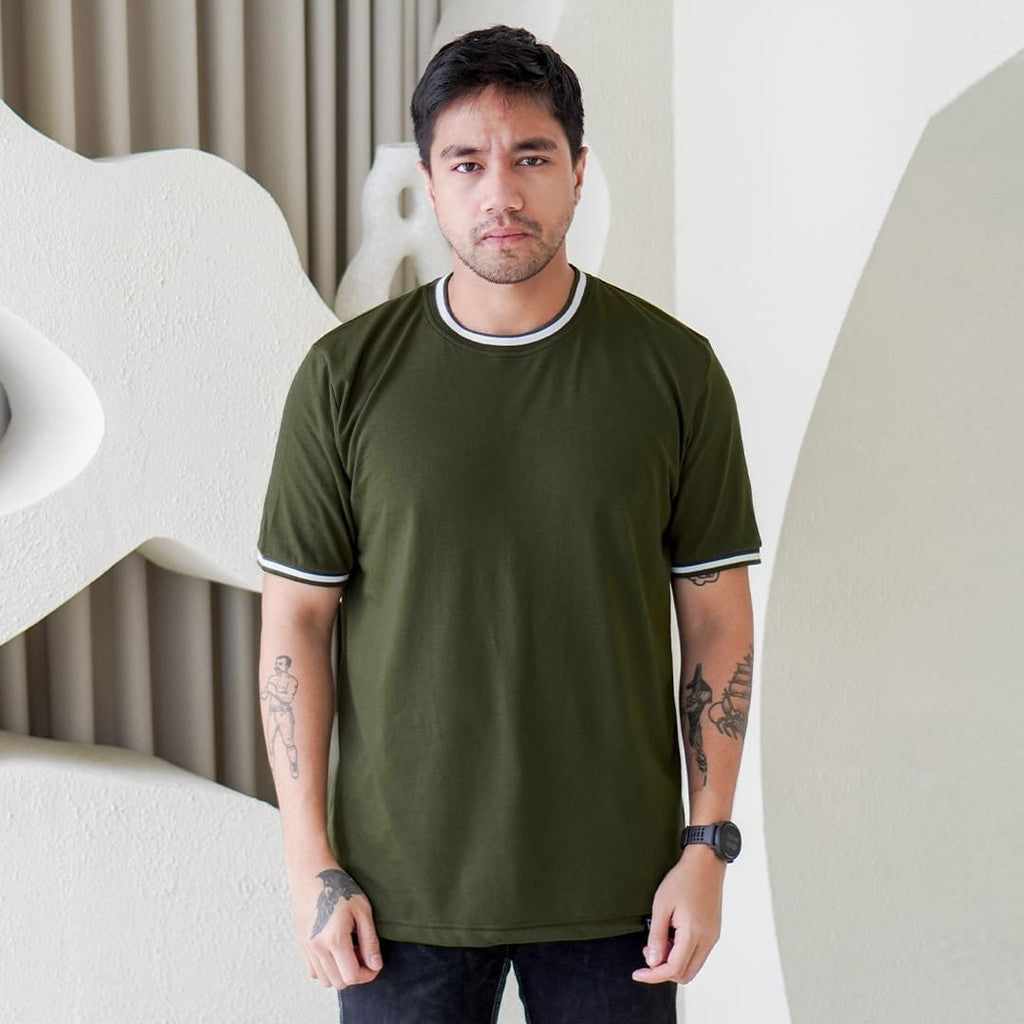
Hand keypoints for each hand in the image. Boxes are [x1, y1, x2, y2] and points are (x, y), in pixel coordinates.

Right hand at [289, 857, 382, 989]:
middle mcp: (317, 948)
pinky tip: (335, 950)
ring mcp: (307, 948)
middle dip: (355, 973)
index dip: (368, 974)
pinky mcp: (301, 944)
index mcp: (334, 939)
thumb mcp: (362, 909)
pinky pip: (313, 971)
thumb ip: (370, 940)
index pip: (352, 976)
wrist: (311, 872)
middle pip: (339, 982)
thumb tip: (375, 965)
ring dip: (340, 972)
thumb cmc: (338, 886)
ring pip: (325, 980)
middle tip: (363, 952)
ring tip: (349, 949)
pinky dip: (326, 969)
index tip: (375, 963)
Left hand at [632, 844, 725, 984]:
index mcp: (694, 934)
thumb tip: (653, 962)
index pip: (673, 969)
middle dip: (663, 970)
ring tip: (659, 940)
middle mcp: (707, 940)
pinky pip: (698, 954)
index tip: (637, 974)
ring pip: (692, 965)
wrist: (706, 863)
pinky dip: (682, 953)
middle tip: (648, 952)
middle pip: (685, 974)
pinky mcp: (713, 932)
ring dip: (673, 961)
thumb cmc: (683, 879)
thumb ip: (657, 937)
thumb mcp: (662, 906)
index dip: (653, 976)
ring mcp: (712, 937)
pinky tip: (671, 935)